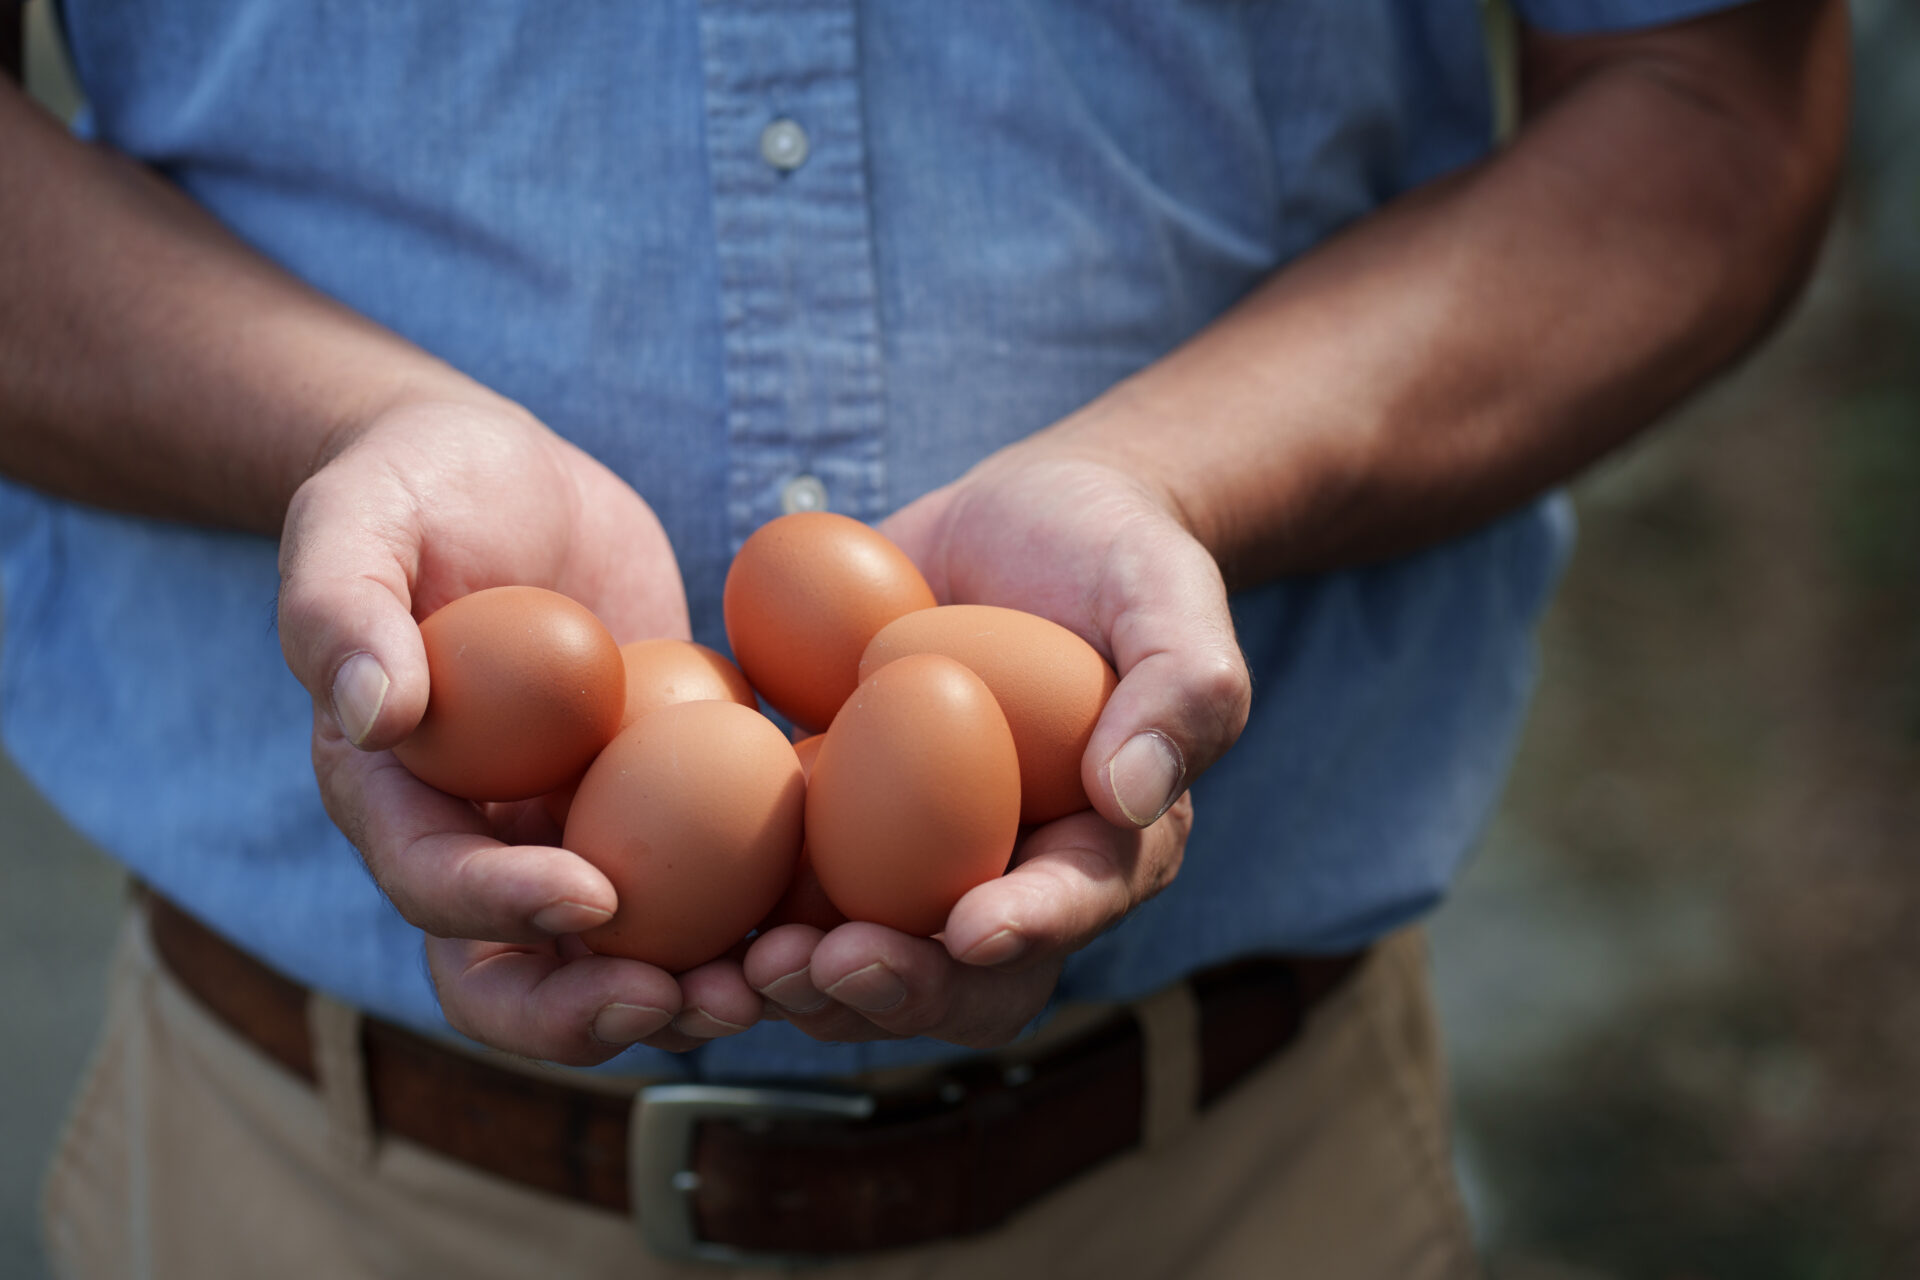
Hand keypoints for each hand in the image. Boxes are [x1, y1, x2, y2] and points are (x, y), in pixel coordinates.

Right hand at [277, 398, 763, 1063]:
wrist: (512, 476)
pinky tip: (831, 910)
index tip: (593, 896)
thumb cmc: (420, 486)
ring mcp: (575, 830)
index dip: (502, 908)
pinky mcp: (661, 805)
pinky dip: (759, 909)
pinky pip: (708, 878)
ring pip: (625, 952)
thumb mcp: (358, 514)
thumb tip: (374, 712)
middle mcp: (480, 840)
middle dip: (597, 1010)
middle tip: (693, 1002)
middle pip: (522, 971)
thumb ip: (341, 607)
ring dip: (693, 989)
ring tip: (775, 981)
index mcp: (395, 795)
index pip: (433, 881)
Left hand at [734, 445, 1250, 1046]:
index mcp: (1106, 845)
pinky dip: (733, 915)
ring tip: (742, 966)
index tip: (970, 927)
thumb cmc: (1112, 550)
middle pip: (960, 974)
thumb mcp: (1166, 590)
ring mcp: (913, 861)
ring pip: (863, 959)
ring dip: (802, 982)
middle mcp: (1009, 875)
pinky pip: (784, 889)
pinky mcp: (833, 827)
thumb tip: (1132, 794)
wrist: (1019, 518)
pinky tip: (672, 910)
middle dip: (894, 989)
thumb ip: (1182, 684)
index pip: (1073, 904)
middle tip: (824, 966)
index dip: (1027, 928)